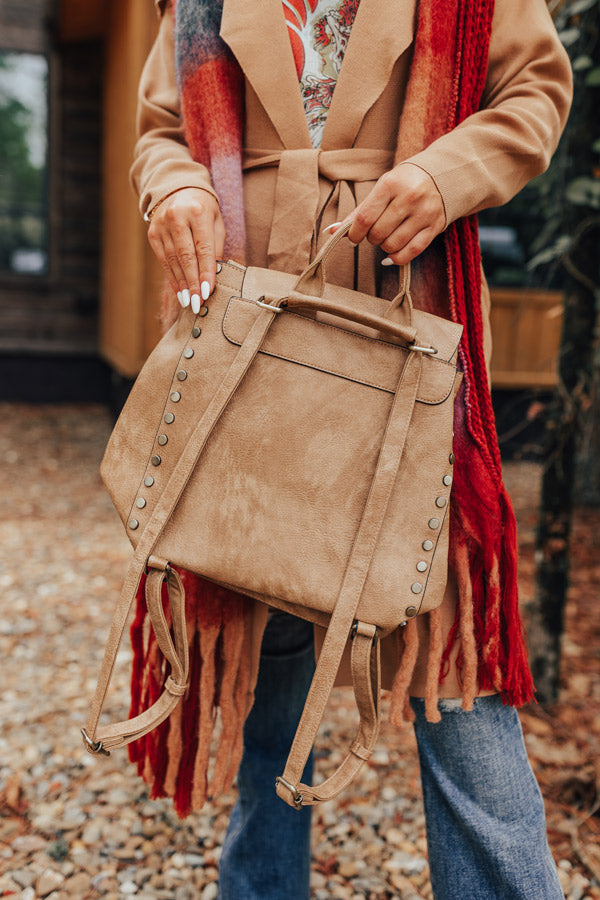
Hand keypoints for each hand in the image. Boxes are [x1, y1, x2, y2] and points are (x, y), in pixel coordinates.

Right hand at [147, 187, 224, 312]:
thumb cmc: (203, 208)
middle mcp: (176, 217)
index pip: (203, 248)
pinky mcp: (153, 233)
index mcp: (197, 211)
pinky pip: (164, 260)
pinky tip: (179, 291)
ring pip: (173, 260)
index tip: (207, 291)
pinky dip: (172, 277)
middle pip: (186, 256)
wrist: (177, 188)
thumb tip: (214, 274)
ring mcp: (162, 225)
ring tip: (189, 302)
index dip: (206, 271)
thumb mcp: (216, 221)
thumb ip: (217, 246)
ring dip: (182, 284)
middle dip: (192, 283)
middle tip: (197, 303)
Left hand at [342, 163, 445, 265]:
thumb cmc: (404, 183)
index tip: (353, 237)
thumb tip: (331, 231)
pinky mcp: (435, 226)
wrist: (442, 176)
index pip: (365, 217)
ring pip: (393, 245)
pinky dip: (397, 258)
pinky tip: (391, 255)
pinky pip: (411, 252)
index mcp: (391, 184)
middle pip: (378, 233)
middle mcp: (409, 197)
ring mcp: (424, 212)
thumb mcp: (382, 188)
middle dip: (371, 238)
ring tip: (386, 237)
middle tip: (374, 232)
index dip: (355, 233)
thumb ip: (359, 211)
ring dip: (383, 246)